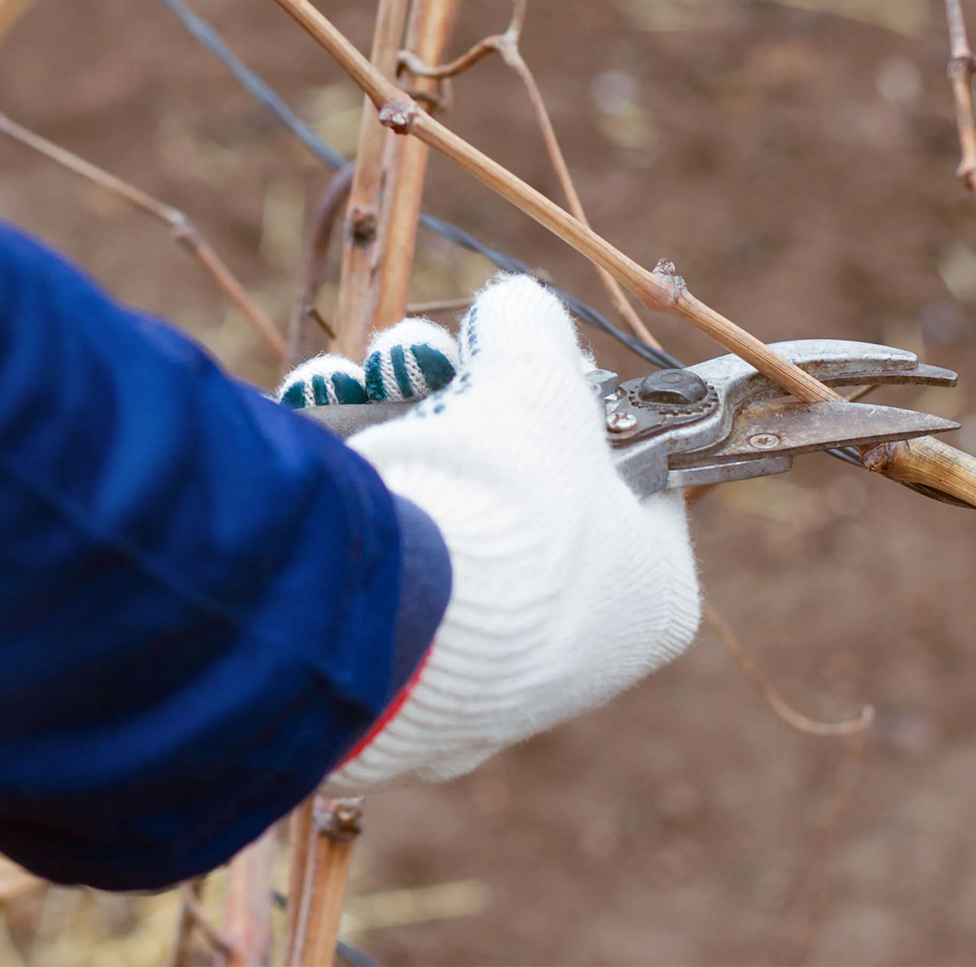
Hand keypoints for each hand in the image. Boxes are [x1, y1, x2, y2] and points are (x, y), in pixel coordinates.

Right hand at [281, 278, 700, 786]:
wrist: (400, 613)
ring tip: (360, 377)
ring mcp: (481, 664)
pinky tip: (325, 416)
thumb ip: (533, 330)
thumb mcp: (538, 382)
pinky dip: (355, 482)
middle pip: (516, 481)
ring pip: (440, 507)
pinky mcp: (395, 668)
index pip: (631, 478)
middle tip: (420, 356)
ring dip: (392, 422)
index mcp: (650, 595)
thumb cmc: (508, 501)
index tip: (527, 363)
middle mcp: (575, 643)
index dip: (573, 406)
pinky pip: (385, 553)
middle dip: (454, 402)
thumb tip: (515, 307)